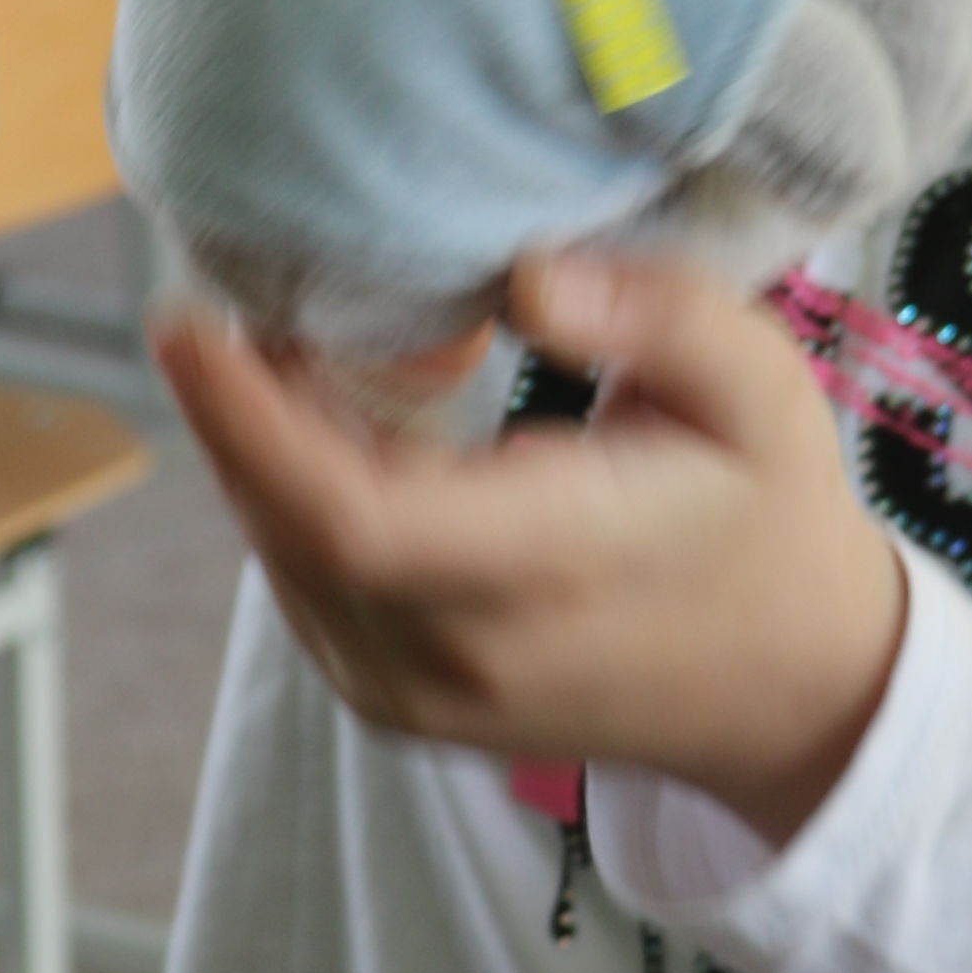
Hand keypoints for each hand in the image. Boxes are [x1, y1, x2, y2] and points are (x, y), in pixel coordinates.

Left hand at [158, 245, 910, 852]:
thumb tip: (523, 273)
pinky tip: (342, 418)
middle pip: (288, 527)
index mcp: (553, 570)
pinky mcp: (391, 700)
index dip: (249, 424)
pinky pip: (302, 581)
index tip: (186, 320)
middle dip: (241, 404)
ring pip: (281, 553)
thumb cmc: (765, 514)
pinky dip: (291, 493)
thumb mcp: (762, 388)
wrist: (785, 690)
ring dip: (265, 444)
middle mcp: (463, 656)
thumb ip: (660, 313)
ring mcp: (415, 695)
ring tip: (313, 341)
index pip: (354, 518)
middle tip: (250, 287)